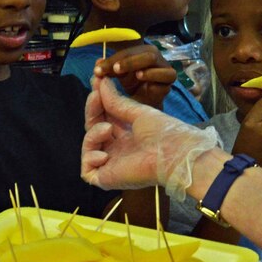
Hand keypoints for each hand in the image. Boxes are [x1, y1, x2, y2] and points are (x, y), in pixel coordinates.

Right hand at [82, 79, 222, 193]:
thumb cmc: (163, 132)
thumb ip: (116, 101)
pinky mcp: (107, 179)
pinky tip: (105, 154)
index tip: (96, 82)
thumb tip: (101, 82)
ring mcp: (112, 165)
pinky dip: (91, 157)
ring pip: (89, 146)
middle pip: (94, 129)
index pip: (105, 117)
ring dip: (93, 133)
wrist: (174, 153)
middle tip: (95, 95)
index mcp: (127, 136)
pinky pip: (88, 171)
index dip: (98, 102)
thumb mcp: (137, 112)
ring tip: (108, 128)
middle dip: (92, 110)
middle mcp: (118, 150)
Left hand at [96, 44, 178, 110]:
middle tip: (116, 70)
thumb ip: (108, 68)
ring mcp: (164, 71)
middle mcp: (156, 58)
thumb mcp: (118, 75)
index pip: (128, 51)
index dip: (114, 59)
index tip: (99, 69)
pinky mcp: (168, 85)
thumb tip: (98, 63)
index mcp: (143, 52)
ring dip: (147, 70)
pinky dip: (154, 81)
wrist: (144, 103)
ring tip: (136, 75)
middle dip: (130, 61)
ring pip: (157, 63)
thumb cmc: (132, 85)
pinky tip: (145, 85)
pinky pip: (165, 80)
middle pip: (148, 53)